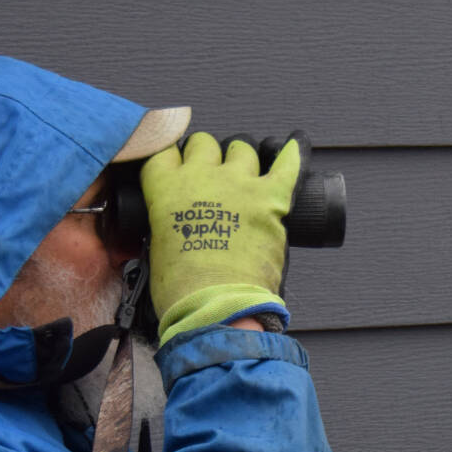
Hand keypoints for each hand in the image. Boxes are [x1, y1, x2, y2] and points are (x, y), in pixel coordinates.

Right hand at [139, 132, 303, 343]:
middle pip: (206, 144)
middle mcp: (201, 176)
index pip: (167, 151)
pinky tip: (293, 145)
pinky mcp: (271, 198)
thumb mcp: (158, 246)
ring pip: (242, 150)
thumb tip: (183, 223)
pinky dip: (291, 154)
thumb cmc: (184, 289)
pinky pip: (287, 165)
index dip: (177, 159)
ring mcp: (239, 184)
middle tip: (215, 175)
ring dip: (243, 159)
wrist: (216, 307)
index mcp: (165, 187)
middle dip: (210, 155)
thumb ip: (169, 222)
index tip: (182, 167)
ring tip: (246, 174)